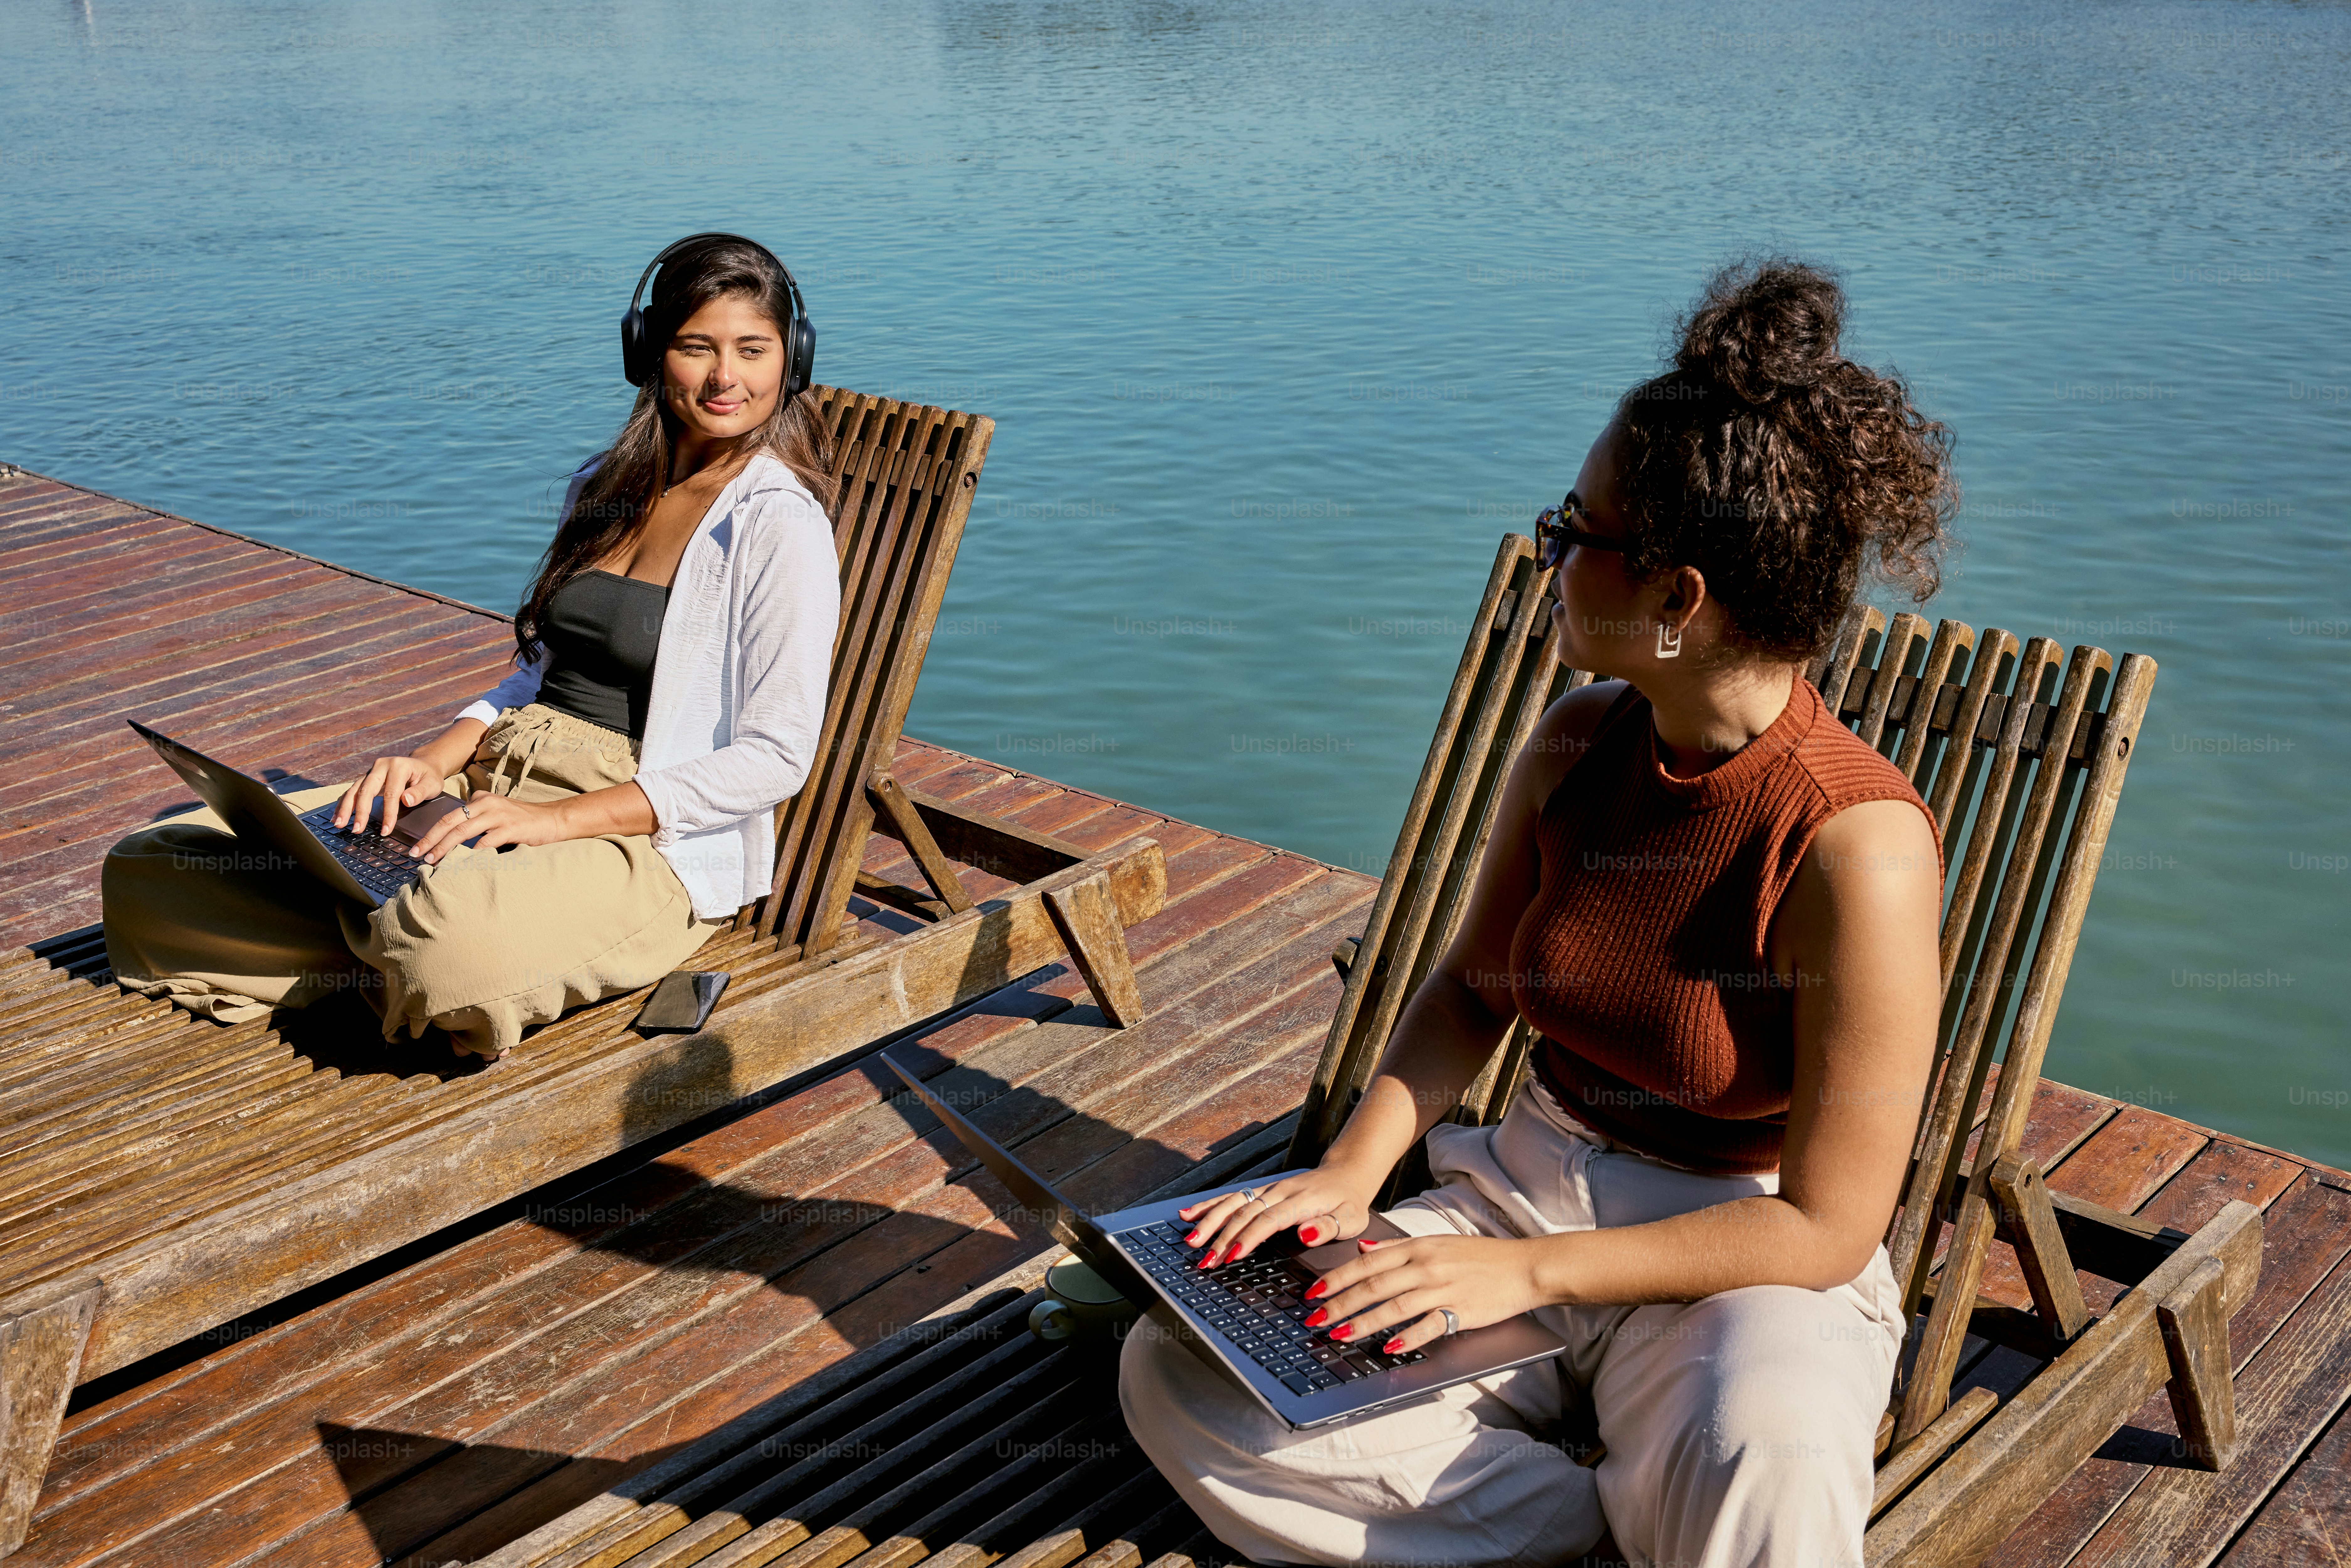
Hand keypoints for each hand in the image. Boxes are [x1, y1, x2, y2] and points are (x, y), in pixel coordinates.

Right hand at [333, 755, 447, 837]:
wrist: (423, 765)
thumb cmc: (428, 776)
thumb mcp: (432, 783)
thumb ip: (420, 792)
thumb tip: (407, 801)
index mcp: (398, 766)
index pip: (391, 793)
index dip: (388, 813)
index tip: (386, 831)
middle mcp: (381, 766)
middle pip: (366, 790)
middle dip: (360, 811)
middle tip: (356, 830)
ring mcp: (372, 771)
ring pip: (355, 789)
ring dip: (345, 808)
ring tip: (338, 824)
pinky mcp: (366, 778)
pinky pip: (352, 791)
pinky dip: (344, 804)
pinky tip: (337, 816)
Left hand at [405, 790, 575, 863]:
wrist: (553, 819)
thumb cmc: (524, 819)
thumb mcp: (497, 809)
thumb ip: (477, 813)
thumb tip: (455, 827)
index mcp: (480, 799)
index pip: (448, 815)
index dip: (430, 831)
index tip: (416, 846)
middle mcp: (486, 804)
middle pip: (450, 822)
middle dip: (430, 839)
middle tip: (415, 854)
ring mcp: (499, 815)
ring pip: (463, 831)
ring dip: (444, 847)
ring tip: (431, 860)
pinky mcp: (511, 828)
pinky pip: (486, 841)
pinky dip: (472, 853)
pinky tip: (462, 863)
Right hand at [1178, 1162, 1383, 1268]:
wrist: (1347, 1174)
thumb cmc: (1349, 1203)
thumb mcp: (1351, 1219)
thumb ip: (1328, 1227)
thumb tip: (1304, 1234)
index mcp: (1300, 1201)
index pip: (1269, 1220)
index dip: (1248, 1237)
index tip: (1232, 1256)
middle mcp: (1279, 1192)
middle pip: (1244, 1213)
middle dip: (1222, 1236)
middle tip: (1205, 1260)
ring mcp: (1268, 1190)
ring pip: (1233, 1203)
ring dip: (1210, 1221)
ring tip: (1190, 1240)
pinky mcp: (1261, 1191)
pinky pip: (1232, 1196)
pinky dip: (1209, 1205)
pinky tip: (1189, 1214)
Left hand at [1300, 1232, 1550, 1355]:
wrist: (1523, 1267)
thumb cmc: (1479, 1256)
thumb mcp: (1436, 1242)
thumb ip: (1397, 1247)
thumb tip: (1363, 1248)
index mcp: (1417, 1248)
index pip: (1366, 1264)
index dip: (1337, 1279)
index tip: (1313, 1292)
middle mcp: (1425, 1266)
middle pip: (1373, 1286)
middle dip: (1339, 1304)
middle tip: (1315, 1320)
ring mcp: (1443, 1288)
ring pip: (1394, 1306)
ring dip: (1364, 1323)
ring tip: (1340, 1335)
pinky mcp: (1460, 1311)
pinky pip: (1428, 1326)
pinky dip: (1406, 1337)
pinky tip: (1388, 1347)